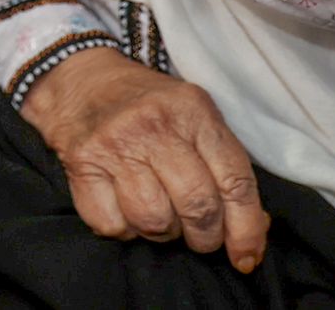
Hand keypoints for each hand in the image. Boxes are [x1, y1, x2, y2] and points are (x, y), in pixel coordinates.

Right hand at [20, 47, 268, 270]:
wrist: (80, 76)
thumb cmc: (147, 104)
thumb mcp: (194, 114)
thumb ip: (224, 163)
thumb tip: (254, 225)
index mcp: (193, 110)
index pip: (235, 182)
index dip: (247, 229)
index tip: (246, 256)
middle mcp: (154, 125)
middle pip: (198, 208)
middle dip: (204, 237)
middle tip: (199, 235)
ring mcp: (114, 143)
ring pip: (154, 222)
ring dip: (161, 231)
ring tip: (157, 211)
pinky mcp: (81, 162)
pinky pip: (112, 224)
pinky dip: (122, 228)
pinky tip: (123, 205)